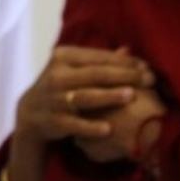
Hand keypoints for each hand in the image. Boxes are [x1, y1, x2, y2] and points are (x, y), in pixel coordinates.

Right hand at [8, 47, 153, 180]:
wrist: (30, 113)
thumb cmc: (60, 87)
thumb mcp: (73, 69)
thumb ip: (98, 61)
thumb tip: (129, 50)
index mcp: (63, 57)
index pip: (98, 57)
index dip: (124, 61)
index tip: (146, 66)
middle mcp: (57, 75)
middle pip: (95, 74)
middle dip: (125, 75)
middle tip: (149, 79)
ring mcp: (53, 99)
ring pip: (85, 97)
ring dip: (109, 96)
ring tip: (131, 96)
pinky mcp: (52, 121)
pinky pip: (74, 124)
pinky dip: (90, 127)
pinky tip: (109, 129)